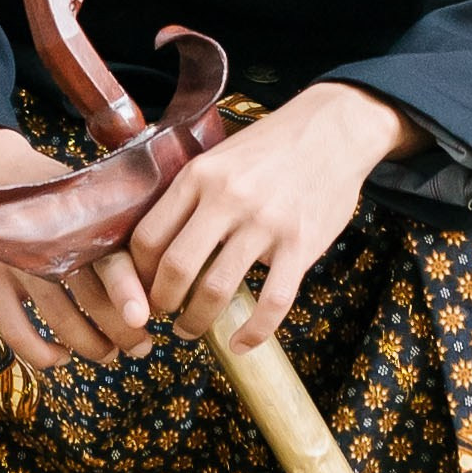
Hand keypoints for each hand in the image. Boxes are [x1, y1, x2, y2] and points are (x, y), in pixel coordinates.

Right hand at [0, 122, 151, 369]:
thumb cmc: (49, 193)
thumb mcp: (83, 195)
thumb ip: (115, 226)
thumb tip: (161, 273)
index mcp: (79, 218)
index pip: (111, 258)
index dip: (128, 291)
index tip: (145, 319)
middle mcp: (49, 240)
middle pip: (92, 297)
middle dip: (121, 331)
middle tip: (142, 346)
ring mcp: (16, 260)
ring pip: (61, 319)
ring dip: (90, 345)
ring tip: (110, 354)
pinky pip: (16, 331)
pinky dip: (41, 354)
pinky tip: (60, 358)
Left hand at [131, 82, 420, 350]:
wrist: (334, 129)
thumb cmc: (271, 147)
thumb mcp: (219, 156)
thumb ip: (190, 192)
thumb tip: (154, 241)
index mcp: (199, 176)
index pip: (148, 236)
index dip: (137, 273)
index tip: (140, 288)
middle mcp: (227, 199)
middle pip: (176, 268)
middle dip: (162, 303)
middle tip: (163, 315)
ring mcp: (266, 223)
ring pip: (217, 290)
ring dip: (198, 321)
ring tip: (192, 329)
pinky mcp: (301, 244)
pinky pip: (272, 302)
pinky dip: (253, 332)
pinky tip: (241, 343)